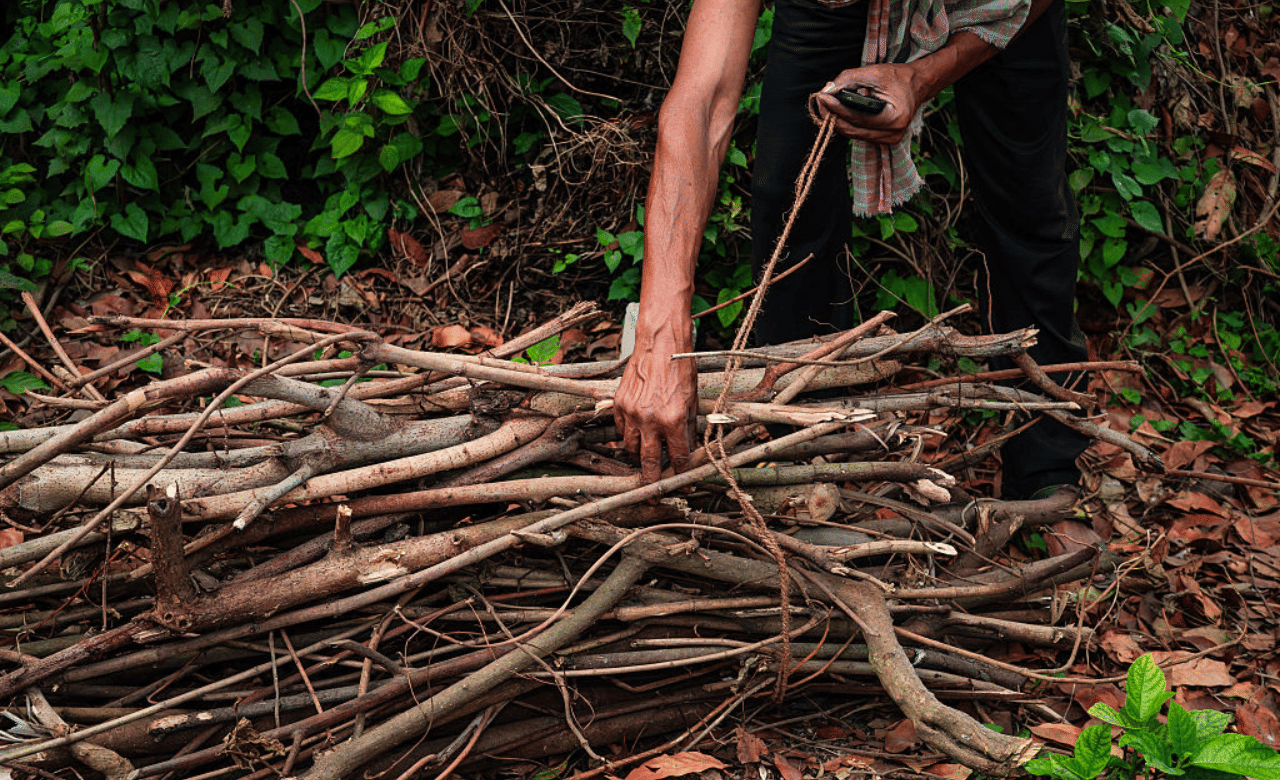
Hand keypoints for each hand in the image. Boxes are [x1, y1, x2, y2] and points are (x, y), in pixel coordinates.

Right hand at [613, 324, 698, 483]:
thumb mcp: (693, 400)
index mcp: (673, 420)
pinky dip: (628, 436)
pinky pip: (621, 430)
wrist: (660, 344)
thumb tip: (686, 451)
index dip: (680, 474)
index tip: (681, 484)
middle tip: (653, 495)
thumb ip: (688, 428)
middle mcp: (651, 419)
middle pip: (648, 462)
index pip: (677, 457)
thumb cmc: (680, 369)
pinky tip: (637, 433)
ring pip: (631, 448)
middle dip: (651, 482)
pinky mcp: (619, 404)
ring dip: (639, 457)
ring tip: (645, 459)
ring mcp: (632, 413)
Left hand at [812, 63, 924, 144]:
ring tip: (828, 104)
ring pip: (853, 134)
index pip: (857, 117)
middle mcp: (892, 134)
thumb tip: (827, 90)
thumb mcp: (874, 73)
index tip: (822, 97)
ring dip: (838, 120)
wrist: (916, 85)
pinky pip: (859, 134)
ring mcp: (889, 139)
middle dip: (833, 115)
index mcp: (895, 118)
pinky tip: (839, 112)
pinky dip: (847, 123)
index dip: (837, 108)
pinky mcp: (884, 140)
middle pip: (853, 129)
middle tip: (821, 101)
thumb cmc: (898, 78)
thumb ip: (849, 79)